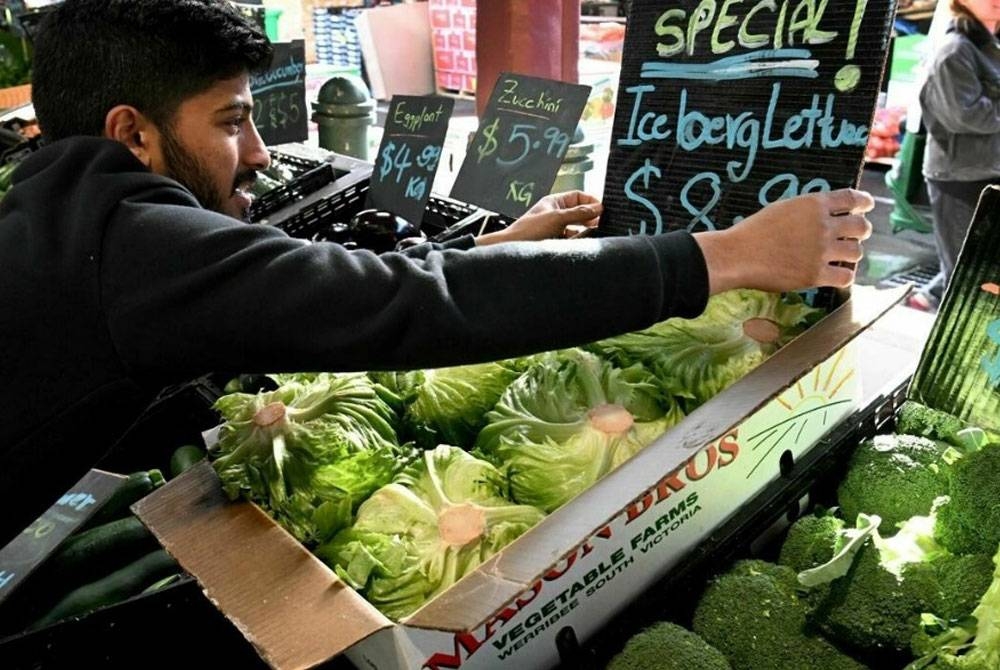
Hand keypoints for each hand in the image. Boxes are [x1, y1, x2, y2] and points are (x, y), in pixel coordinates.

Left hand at [475, 191, 602, 245]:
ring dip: (587, 231)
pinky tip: (586, 243)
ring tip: (598, 234)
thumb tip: (599, 208)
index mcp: (554, 202)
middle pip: (580, 213)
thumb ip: (579, 213)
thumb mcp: (557, 218)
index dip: (591, 201)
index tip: (603, 209)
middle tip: (605, 223)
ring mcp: (556, 230)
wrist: (513, 250)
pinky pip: (573, 241)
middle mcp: (556, 214)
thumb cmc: (528, 230)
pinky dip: (580, 241)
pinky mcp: (556, 244)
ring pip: (578, 228)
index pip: (578, 197)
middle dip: (592, 217)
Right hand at [694, 189, 873, 294]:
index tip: (866, 206)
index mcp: (814, 204)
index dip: (863, 202)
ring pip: (856, 252)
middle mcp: (823, 225)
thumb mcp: (782, 208)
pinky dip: (843, 276)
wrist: (737, 255)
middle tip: (855, 236)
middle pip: (860, 226)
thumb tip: (825, 215)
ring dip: (851, 254)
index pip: (851, 198)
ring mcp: (821, 251)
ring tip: (841, 257)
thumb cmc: (752, 231)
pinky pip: (846, 277)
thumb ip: (807, 210)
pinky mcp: (816, 274)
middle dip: (860, 230)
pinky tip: (835, 275)